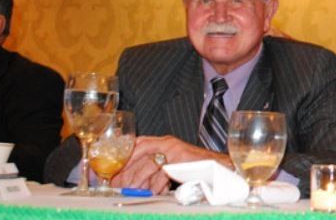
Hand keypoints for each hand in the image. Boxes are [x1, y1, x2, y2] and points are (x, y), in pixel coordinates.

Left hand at [110, 135, 231, 193]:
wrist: (221, 169)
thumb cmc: (199, 170)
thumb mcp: (175, 167)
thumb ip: (159, 170)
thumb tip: (139, 184)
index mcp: (166, 142)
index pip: (139, 143)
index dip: (125, 155)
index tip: (114, 169)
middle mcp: (169, 143)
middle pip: (139, 152)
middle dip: (126, 170)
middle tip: (117, 184)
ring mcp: (175, 151)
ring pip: (148, 164)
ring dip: (138, 180)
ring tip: (133, 191)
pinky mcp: (181, 161)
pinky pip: (162, 173)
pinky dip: (156, 185)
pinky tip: (154, 192)